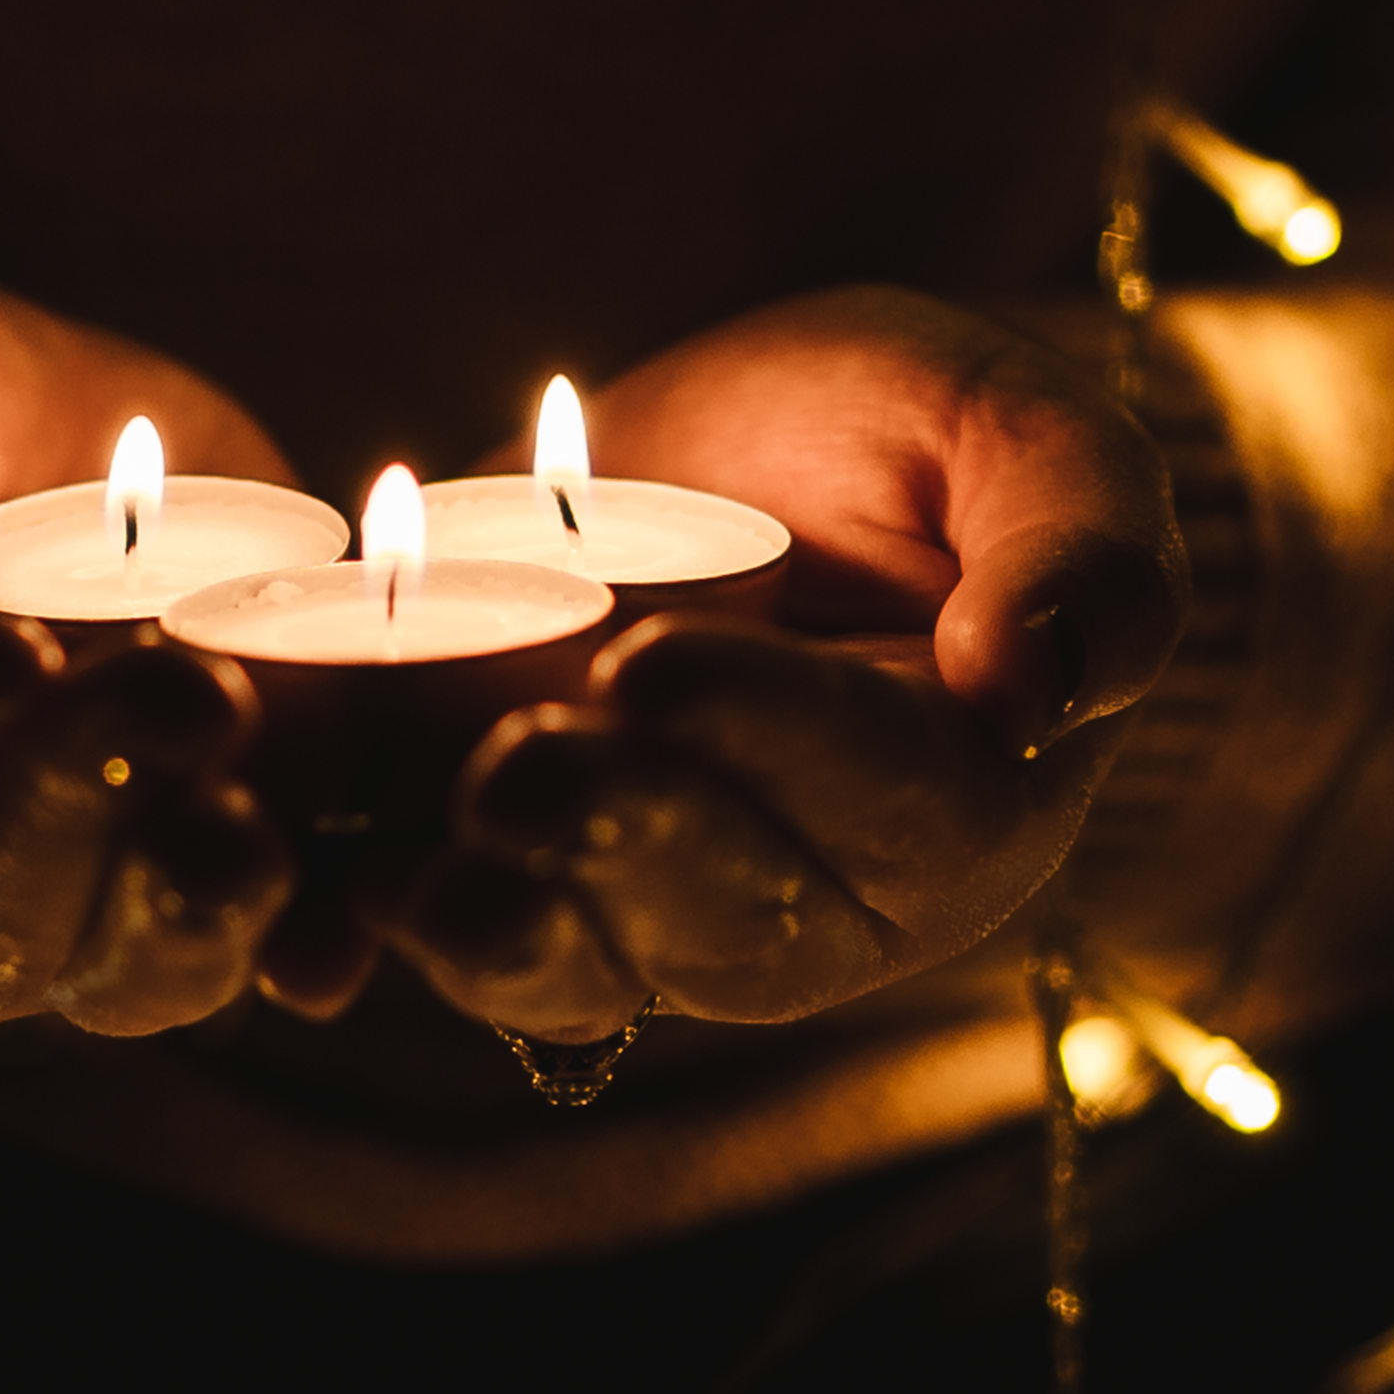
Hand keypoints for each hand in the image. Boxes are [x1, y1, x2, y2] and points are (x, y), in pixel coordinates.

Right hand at [0, 241, 294, 1033]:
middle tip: (194, 681)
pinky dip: (288, 937)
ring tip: (270, 758)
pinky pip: (222, 958)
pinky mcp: (162, 889)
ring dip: (199, 886)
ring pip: (108, 963)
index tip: (13, 648)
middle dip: (90, 796)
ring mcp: (25, 914)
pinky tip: (338, 905)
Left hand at [386, 288, 1181, 1039]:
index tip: (656, 667)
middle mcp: (819, 897)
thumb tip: (1051, 691)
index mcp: (966, 798)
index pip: (885, 797)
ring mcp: (658, 907)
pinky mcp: (519, 879)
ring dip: (496, 925)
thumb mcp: (1019, 435)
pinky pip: (457, 941)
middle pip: (724, 909)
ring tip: (416, 874)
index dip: (766, 738)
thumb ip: (1076, 548)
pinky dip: (383, 937)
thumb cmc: (921, 441)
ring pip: (584, 958)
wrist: (750, 450)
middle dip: (612, 839)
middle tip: (519, 764)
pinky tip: (317, 921)